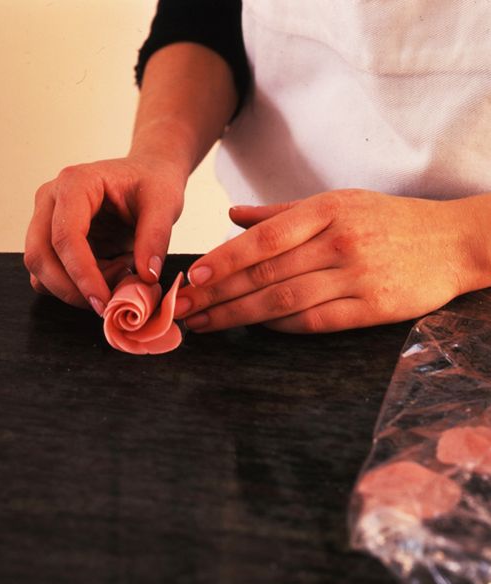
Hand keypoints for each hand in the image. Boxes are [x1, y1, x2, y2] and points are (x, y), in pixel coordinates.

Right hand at [24, 156, 185, 314]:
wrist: (147, 175)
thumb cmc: (153, 183)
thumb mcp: (165, 204)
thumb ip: (156, 238)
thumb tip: (146, 277)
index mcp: (75, 183)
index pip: (66, 237)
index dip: (82, 275)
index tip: (104, 302)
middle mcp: (50, 199)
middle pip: (40, 256)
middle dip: (71, 289)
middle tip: (108, 303)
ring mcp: (46, 219)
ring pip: (40, 269)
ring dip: (74, 288)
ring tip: (118, 274)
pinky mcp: (51, 239)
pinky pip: (51, 274)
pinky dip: (76, 285)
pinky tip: (108, 272)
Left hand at [173, 189, 487, 332]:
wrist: (454, 242)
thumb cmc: (388, 220)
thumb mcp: (338, 202)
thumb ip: (281, 213)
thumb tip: (233, 216)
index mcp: (326, 211)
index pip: (262, 239)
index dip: (223, 261)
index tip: (192, 279)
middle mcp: (338, 242)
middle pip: (265, 274)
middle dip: (217, 295)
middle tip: (183, 310)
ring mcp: (356, 277)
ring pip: (283, 301)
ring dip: (238, 316)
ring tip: (206, 325)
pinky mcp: (373, 309)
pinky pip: (315, 321)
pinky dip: (280, 326)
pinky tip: (253, 328)